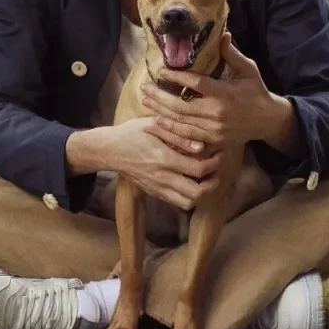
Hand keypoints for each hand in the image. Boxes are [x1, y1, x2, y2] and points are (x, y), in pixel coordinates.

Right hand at [105, 117, 223, 210]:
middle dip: (213, 183)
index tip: (219, 154)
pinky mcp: (154, 193)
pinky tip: (191, 182)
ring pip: (187, 202)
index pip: (199, 169)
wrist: (109, 150)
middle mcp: (162, 177)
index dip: (215, 164)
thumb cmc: (132, 133)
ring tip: (206, 179)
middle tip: (217, 171)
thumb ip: (178, 136)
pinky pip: (176, 202)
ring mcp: (157, 188)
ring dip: (201, 193)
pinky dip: (188, 196)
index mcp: (164, 158)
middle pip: (197, 193)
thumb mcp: (154, 125)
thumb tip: (201, 147)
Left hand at [139, 32, 283, 149]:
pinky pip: (187, 135)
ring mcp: (215, 129)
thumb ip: (232, 54)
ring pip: (181, 121)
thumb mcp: (248, 69)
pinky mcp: (213, 140)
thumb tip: (223, 34)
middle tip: (144, 87)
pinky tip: (157, 120)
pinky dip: (170, 128)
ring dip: (160, 111)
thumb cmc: (255, 91)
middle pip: (181, 105)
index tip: (161, 70)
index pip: (195, 84)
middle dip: (159, 96)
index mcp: (225, 93)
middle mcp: (218, 113)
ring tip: (145, 100)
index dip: (176, 77)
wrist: (267, 120)